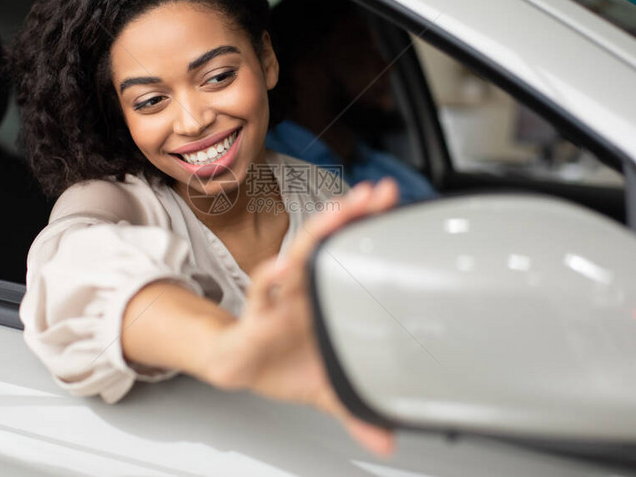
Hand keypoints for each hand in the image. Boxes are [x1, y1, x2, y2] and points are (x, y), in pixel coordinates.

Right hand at [205, 178, 398, 456]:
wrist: (240, 368)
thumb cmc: (283, 364)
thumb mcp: (328, 390)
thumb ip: (357, 411)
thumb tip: (387, 441)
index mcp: (326, 299)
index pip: (351, 256)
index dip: (371, 230)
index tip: (394, 207)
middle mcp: (306, 290)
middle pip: (329, 245)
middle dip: (352, 216)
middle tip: (377, 194)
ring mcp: (282, 298)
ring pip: (300, 256)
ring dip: (319, 233)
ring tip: (339, 213)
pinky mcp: (257, 313)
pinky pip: (261, 289)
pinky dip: (271, 277)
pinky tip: (283, 267)